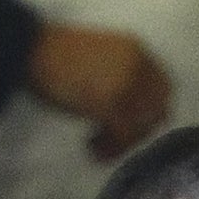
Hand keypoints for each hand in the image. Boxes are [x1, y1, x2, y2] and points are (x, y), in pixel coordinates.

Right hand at [27, 23, 170, 158]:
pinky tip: (91, 148)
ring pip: (142, 125)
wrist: (35, 50)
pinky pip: (123, 134)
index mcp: (137, 51)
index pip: (163, 86)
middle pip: (158, 108)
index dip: (150, 110)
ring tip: (98, 146)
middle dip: (139, 130)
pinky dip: (110, 149)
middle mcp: (139, 66)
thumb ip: (117, 73)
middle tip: (114, 139)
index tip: (129, 123)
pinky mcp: (108, 104)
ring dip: (123, 143)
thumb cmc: (54, 53)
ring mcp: (125, 85)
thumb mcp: (98, 56)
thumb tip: (118, 101)